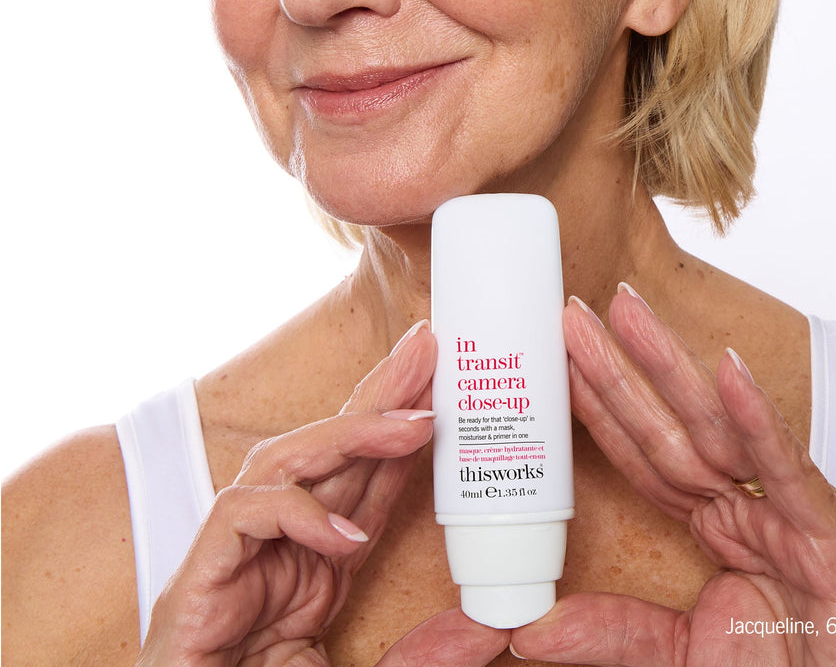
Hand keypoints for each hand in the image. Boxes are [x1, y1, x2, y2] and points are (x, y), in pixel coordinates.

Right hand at [137, 320, 436, 666]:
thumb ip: (420, 657)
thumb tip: (490, 632)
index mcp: (316, 563)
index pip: (366, 480)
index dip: (404, 434)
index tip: (444, 389)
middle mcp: (279, 545)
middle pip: (331, 451)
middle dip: (381, 397)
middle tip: (428, 348)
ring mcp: (236, 555)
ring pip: (287, 461)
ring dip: (352, 433)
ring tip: (414, 420)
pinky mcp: (197, 578)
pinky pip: (243, 516)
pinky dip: (296, 514)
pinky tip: (346, 533)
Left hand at [508, 286, 835, 665]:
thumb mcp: (679, 654)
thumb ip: (612, 633)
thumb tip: (527, 629)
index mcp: (713, 524)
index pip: (642, 454)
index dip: (599, 406)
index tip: (558, 358)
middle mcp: (744, 506)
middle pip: (668, 426)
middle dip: (620, 367)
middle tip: (573, 313)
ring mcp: (786, 512)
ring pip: (717, 428)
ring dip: (670, 366)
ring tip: (627, 311)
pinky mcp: (829, 534)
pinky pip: (787, 468)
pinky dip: (759, 419)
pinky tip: (731, 369)